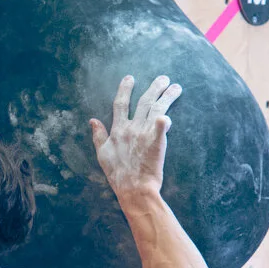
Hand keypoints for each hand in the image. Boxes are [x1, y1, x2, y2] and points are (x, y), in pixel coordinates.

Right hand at [90, 74, 181, 200]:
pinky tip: (168, 114)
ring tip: (176, 87)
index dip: (125, 89)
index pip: (120, 104)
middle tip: (163, 78)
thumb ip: (98, 135)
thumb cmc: (118, 174)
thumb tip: (92, 120)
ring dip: (167, 96)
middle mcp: (131, 128)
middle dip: (154, 87)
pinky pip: (161, 127)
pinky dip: (164, 120)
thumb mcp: (102, 154)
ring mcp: (144, 135)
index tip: (130, 78)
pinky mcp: (156, 143)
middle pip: (144, 102)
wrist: (133, 189)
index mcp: (118, 130)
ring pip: (157, 108)